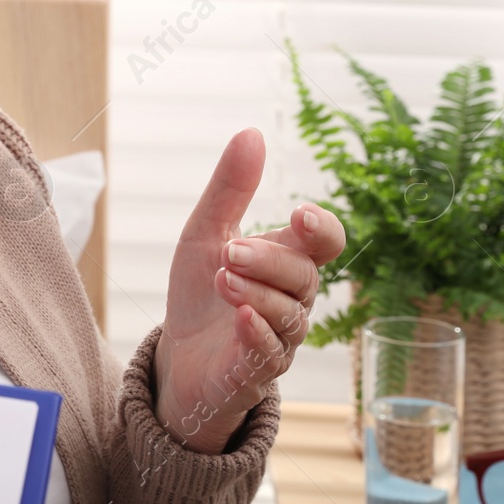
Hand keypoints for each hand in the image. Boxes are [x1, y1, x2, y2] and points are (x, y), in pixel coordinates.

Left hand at [154, 128, 345, 453]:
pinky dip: (259, 332)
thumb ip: (230, 188)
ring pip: (291, 314)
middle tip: (230, 251)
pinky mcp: (258, 370)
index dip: (322, 228)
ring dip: (258, 292)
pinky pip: (272, 352)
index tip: (299, 215)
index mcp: (286, 260)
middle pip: (304, 275)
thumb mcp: (205, 232)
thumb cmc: (201, 292)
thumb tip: (252, 133)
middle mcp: (292, 298)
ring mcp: (280, 336)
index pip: (325, 241)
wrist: (178, 356)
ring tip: (222, 276)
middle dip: (269, 260)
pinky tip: (242, 315)